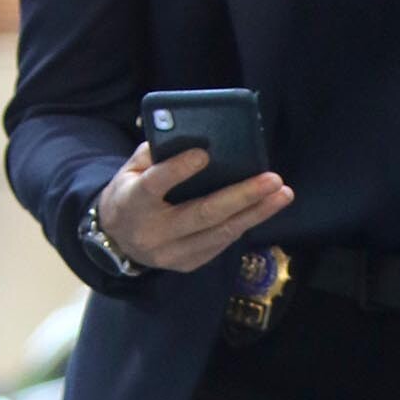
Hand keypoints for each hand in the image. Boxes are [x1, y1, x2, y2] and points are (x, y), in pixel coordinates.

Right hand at [96, 143, 293, 273]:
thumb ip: (155, 154)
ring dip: (256, 213)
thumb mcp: (131, 170)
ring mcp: (171, 254)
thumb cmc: (131, 193)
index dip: (178, 170)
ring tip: (282, 194)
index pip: (155, 185)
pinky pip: (221, 244)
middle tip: (273, 179)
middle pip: (202, 214)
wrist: (117, 241)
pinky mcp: (187, 265)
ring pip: (220, 233)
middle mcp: (153, 233)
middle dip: (242, 196)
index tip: (204, 154)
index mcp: (132, 203)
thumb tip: (192, 135)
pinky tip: (264, 208)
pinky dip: (244, 224)